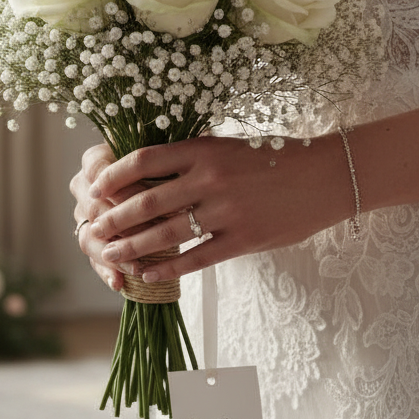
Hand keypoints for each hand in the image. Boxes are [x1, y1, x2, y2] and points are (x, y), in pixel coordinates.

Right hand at [69, 142, 154, 291]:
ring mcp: (83, 216)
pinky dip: (107, 272)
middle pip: (94, 209)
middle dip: (122, 225)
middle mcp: (83, 188)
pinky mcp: (92, 240)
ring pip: (89, 238)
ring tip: (135, 266)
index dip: (123, 186)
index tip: (152, 195)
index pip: (99, 172)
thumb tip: (169, 182)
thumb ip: (156, 169)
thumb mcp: (160, 161)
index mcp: (94, 161)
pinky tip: (119, 283)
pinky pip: (94, 259)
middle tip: (150, 234)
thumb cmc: (160, 167)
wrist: (157, 184)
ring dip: (113, 254)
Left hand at [86, 133, 354, 282]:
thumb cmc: (272, 156)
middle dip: (114, 217)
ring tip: (111, 254)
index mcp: (203, 149)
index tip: (94, 186)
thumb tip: (144, 172)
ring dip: (133, 246)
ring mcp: (227, 211)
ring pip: (167, 233)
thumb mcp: (227, 146)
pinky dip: (168, 266)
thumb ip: (190, 158)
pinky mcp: (244, 239)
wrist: (325, 176)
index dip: (113, 175)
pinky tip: (148, 272)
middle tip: (93, 228)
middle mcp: (211, 178)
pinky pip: (197, 257)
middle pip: (147, 201)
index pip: (144, 160)